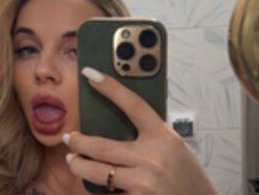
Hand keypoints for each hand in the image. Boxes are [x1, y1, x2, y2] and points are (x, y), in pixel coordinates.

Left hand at [64, 67, 216, 194]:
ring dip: (80, 166)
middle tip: (70, 137)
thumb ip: (150, 135)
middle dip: (80, 142)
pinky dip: (100, 190)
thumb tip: (120, 123)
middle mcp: (153, 158)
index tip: (91, 74)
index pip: (133, 104)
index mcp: (164, 136)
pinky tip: (95, 185)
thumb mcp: (174, 147)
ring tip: (73, 160)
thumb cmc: (187, 176)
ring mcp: (145, 183)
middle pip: (103, 146)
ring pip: (99, 173)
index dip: (110, 88)